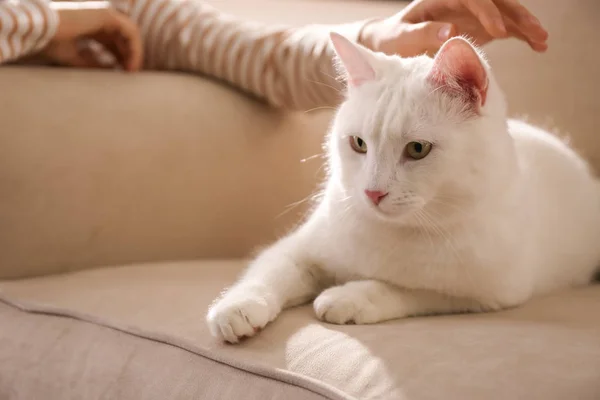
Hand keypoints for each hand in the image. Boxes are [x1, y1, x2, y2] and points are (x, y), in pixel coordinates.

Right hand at [42, 1, 142, 70]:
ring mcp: (103, 13)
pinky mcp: (107, 14)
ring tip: (131, 71)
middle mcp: (98, 17)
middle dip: (129, 56)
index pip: (112, 42)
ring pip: (130, 34)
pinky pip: (130, 31)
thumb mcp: (76, 57)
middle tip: (130, 74)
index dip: (120, 58)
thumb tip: (112, 71)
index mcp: (89, 25)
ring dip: (134, 53)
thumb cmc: (50, 42)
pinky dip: (134, 47)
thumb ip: (94, 64)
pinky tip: (131, 63)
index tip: (122, 73)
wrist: (39, 29)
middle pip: (122, 38)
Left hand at [360, 0, 547, 57]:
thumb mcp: (400, 37)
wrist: (390, 42)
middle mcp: (461, 2)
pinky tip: (537, 46)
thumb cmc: (391, 39)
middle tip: (535, 32)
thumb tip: (451, 31)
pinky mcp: (478, 27)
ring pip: (505, 13)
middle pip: (496, 1)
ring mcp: (472, 14)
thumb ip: (422, 33)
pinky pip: (504, 27)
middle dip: (517, 16)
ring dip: (525, 25)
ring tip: (542, 41)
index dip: (487, 13)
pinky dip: (521, 35)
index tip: (498, 33)